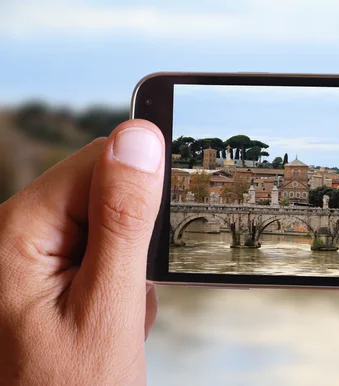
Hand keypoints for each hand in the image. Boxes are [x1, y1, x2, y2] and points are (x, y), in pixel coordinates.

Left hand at [0, 120, 163, 384]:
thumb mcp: (108, 307)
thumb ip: (123, 219)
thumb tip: (140, 141)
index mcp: (18, 231)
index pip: (98, 160)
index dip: (142, 188)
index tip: (162, 229)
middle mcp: (15, 235)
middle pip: (101, 191)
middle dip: (135, 238)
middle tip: (130, 291)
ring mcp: (28, 257)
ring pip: (107, 225)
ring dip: (129, 265)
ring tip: (119, 313)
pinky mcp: (45, 274)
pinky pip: (98, 253)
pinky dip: (118, 281)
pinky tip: (112, 316)